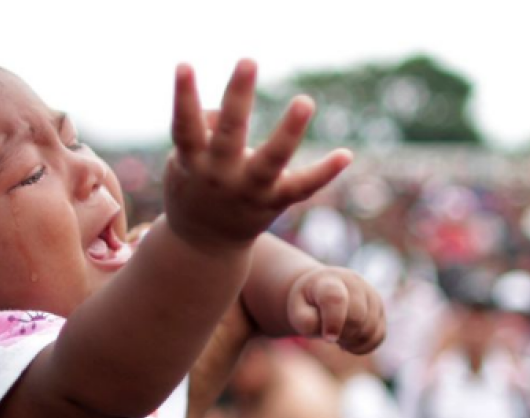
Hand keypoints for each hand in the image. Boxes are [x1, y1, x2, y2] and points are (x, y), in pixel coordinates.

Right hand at [164, 59, 351, 248]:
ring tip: (304, 101)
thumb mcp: (183, 162)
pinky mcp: (274, 203)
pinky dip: (324, 172)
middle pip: (230, 134)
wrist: (204, 245)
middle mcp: (220, 176)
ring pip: (271, 160)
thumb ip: (201, 132)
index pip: (185, 126)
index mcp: (193, 163)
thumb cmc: (193, 187)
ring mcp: (249, 191)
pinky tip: (346, 154)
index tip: (184, 65)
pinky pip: (302, 187)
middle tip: (247, 60)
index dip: (184, 96)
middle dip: (238, 96)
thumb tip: (225, 111)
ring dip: (289, 131)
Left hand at [287, 266, 385, 353]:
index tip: (328, 339)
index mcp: (329, 280)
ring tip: (337, 337)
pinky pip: (379, 336)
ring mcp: (371, 295)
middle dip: (342, 334)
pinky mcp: (380, 310)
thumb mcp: (297, 311)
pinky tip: (348, 342)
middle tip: (328, 336)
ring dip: (352, 341)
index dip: (334, 322)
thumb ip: (307, 322)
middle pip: (357, 317)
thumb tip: (331, 335)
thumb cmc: (307, 303)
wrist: (320, 290)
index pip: (336, 299)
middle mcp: (355, 283)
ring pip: (371, 328)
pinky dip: (363, 346)